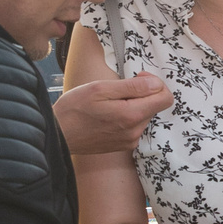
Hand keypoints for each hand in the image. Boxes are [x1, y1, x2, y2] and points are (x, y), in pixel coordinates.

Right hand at [54, 73, 175, 155]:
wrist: (56, 135)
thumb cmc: (74, 109)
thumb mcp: (100, 89)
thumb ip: (132, 86)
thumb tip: (156, 84)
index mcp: (132, 115)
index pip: (165, 98)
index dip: (155, 83)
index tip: (138, 77)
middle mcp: (135, 131)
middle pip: (154, 106)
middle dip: (142, 94)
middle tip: (118, 89)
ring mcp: (130, 140)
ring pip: (143, 115)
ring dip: (133, 105)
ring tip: (108, 103)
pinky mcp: (124, 146)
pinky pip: (134, 126)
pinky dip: (126, 116)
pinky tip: (107, 114)